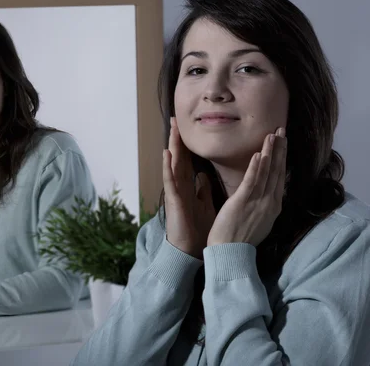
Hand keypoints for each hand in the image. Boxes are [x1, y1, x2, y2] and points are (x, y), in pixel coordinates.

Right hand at [163, 117, 215, 258]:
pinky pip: (170, 180)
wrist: (190, 250)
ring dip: (172, 146)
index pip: (187, 161)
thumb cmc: (197, 229)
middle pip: (179, 158)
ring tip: (171, 129)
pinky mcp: (174, 200)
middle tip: (176, 119)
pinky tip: (166, 154)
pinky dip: (167, 167)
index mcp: (188, 187)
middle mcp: (180, 186)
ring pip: (173, 164)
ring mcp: (175, 192)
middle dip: (178, 139)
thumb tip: (202, 176)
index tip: (186, 128)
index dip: (187, 145)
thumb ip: (202, 190)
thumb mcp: (203, 205)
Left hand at [207, 127, 286, 246]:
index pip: (280, 177)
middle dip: (280, 149)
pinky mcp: (243, 202)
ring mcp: (258, 202)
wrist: (231, 253)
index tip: (283, 142)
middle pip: (277, 171)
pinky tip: (258, 154)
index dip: (282, 158)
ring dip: (270, 152)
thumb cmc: (240, 239)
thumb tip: (266, 193)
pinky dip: (256, 167)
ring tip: (273, 135)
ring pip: (267, 172)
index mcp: (273, 206)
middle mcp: (270, 202)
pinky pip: (252, 182)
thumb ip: (263, 205)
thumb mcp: (259, 220)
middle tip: (282, 130)